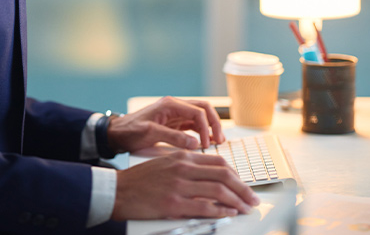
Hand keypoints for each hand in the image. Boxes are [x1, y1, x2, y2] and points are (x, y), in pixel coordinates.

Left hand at [110, 96, 223, 151]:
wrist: (116, 134)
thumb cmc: (129, 131)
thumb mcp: (150, 134)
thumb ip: (172, 137)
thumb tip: (194, 142)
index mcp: (170, 105)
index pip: (198, 111)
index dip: (206, 127)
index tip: (206, 143)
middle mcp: (175, 107)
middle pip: (204, 109)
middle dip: (214, 123)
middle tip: (219, 140)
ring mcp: (175, 115)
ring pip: (201, 117)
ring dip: (210, 128)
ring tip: (217, 142)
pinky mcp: (174, 124)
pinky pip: (193, 125)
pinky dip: (202, 133)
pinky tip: (206, 142)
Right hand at [111, 151, 259, 220]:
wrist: (117, 190)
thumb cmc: (139, 180)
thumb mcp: (165, 164)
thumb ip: (187, 168)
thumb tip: (209, 179)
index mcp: (182, 157)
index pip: (219, 163)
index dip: (236, 175)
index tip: (243, 184)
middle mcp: (183, 168)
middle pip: (224, 175)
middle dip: (243, 188)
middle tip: (252, 198)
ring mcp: (179, 186)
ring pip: (219, 191)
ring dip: (237, 200)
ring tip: (245, 208)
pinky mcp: (173, 203)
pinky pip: (205, 207)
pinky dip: (221, 211)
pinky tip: (229, 213)